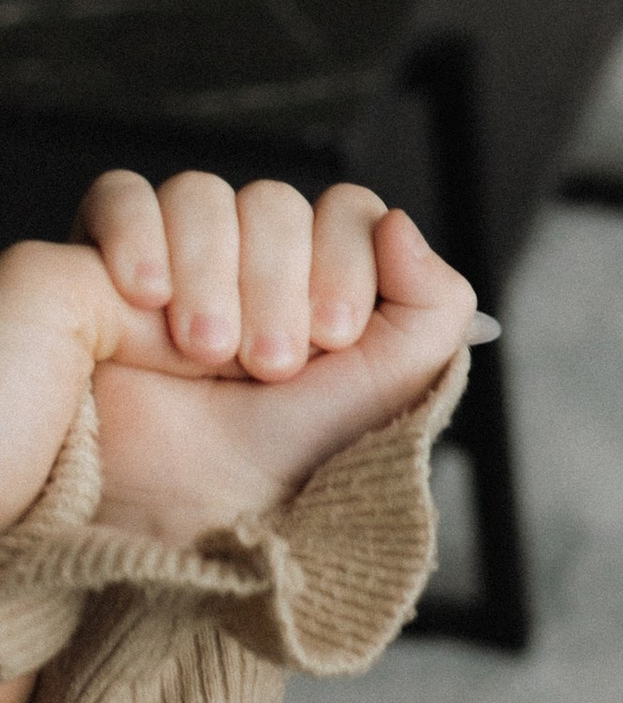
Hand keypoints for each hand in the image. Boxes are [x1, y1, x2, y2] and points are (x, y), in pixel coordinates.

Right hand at [0, 171, 476, 565]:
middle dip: (279, 283)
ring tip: (208, 354)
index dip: (345, 259)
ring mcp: (180, 258)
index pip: (346, 212)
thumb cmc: (282, 464)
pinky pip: (121, 195)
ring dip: (214, 274)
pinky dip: (138, 236)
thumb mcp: (391, 391)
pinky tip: (147, 298)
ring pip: (203, 194)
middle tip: (269, 364)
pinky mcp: (108, 259)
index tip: (335, 335)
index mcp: (322, 286)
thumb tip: (401, 223)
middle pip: (276, 201)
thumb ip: (433, 305)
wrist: (185, 508)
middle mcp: (254, 267)